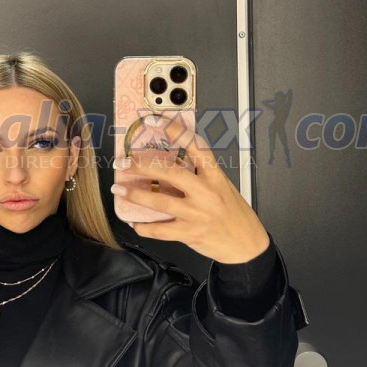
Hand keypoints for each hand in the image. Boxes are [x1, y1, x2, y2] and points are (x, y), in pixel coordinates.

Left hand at [110, 115, 271, 263]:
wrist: (247, 245)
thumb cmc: (235, 215)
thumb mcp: (223, 187)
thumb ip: (200, 176)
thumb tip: (170, 166)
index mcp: (215, 176)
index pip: (195, 146)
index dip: (175, 130)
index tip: (155, 120)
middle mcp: (206, 193)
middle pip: (171, 173)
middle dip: (143, 166)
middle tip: (124, 163)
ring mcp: (197, 214)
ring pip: (160, 202)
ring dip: (135, 195)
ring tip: (119, 190)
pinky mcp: (190, 233)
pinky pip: (161, 230)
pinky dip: (144, 227)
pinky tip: (136, 223)